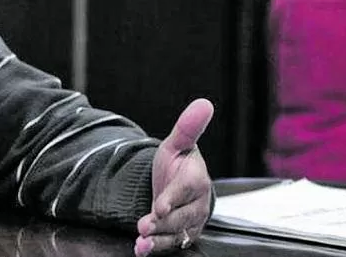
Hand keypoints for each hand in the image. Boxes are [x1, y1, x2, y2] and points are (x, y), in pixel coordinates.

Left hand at [134, 98, 213, 255]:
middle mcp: (198, 203)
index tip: (159, 206)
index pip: (186, 190)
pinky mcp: (183, 235)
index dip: (173, 198)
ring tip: (141, 243)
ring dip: (159, 240)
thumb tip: (204, 103)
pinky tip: (141, 249)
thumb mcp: (178, 143)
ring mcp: (191, 221)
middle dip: (162, 223)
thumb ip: (188, 127)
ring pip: (177, 234)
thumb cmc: (177, 162)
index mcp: (197, 179)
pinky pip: (172, 244)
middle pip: (181, 216)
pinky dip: (157, 248)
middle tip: (143, 226)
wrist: (176, 185)